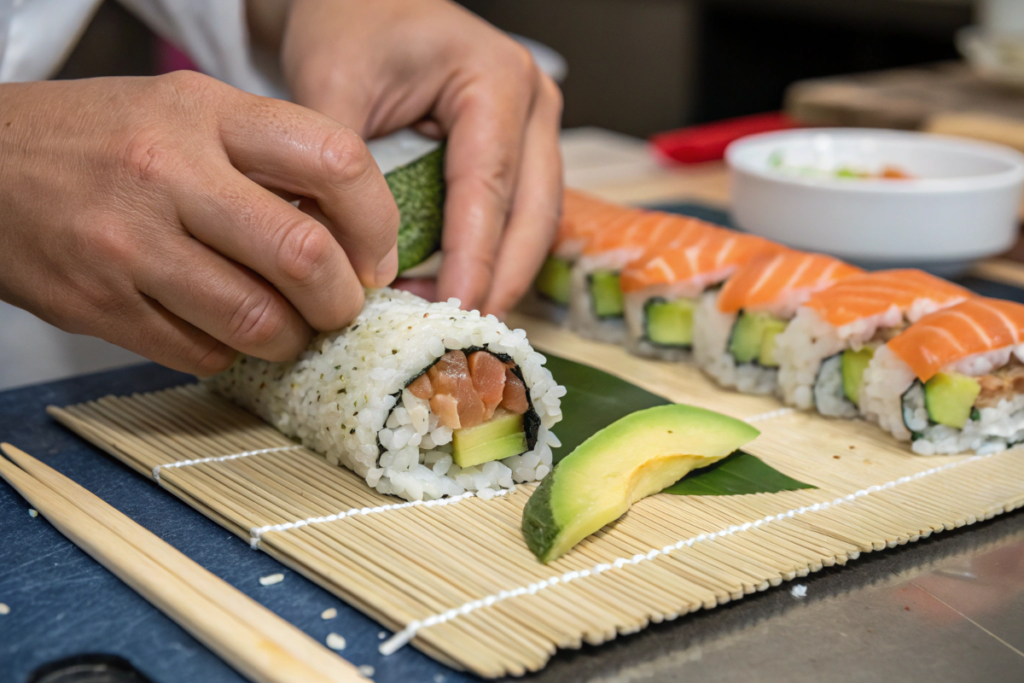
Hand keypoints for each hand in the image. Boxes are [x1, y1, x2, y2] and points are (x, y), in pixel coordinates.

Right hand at [0, 73, 398, 374]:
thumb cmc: (105, 140)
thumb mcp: (189, 113)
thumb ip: (270, 159)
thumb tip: (355, 234)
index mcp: (205, 112)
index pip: (336, 161)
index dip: (376, 222)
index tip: (374, 256)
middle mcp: (168, 172)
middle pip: (304, 256)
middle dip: (341, 299)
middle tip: (338, 306)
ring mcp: (129, 245)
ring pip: (258, 320)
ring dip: (292, 338)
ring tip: (288, 328)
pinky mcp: (100, 306)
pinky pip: (203, 354)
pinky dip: (232, 353)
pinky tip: (224, 331)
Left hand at [281, 0, 563, 315]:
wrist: (363, 2)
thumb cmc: (350, 26)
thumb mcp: (332, 82)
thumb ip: (342, 168)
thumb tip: (351, 257)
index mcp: (496, 79)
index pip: (490, 186)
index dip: (474, 256)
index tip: (453, 309)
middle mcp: (533, 104)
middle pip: (535, 213)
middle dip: (502, 278)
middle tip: (464, 333)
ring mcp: (535, 129)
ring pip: (538, 221)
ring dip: (502, 274)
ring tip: (455, 319)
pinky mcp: (521, 152)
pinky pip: (520, 215)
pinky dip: (493, 256)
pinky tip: (456, 288)